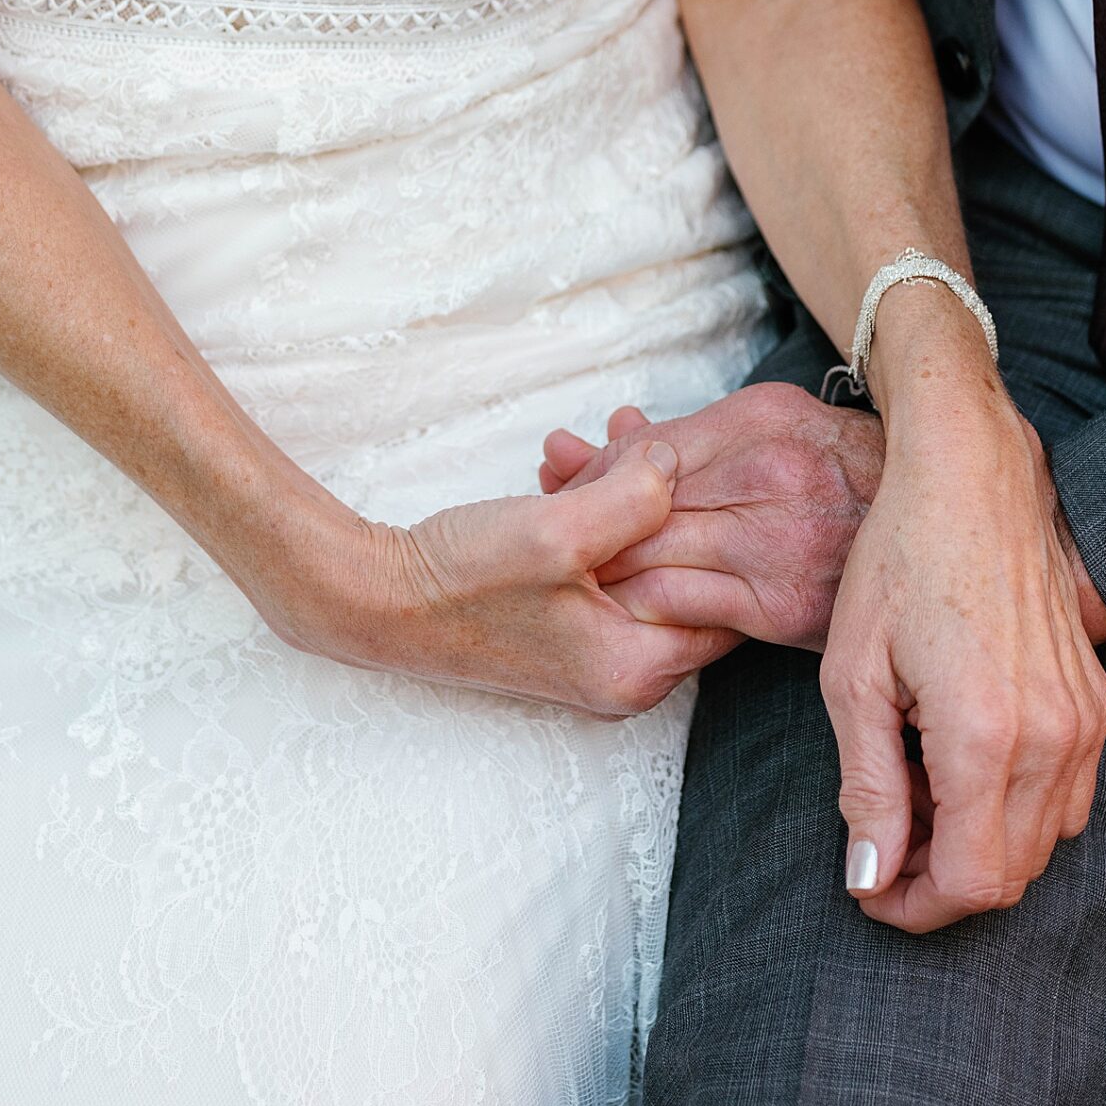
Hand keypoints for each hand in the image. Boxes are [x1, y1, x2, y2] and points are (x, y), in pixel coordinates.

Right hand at [308, 445, 741, 718]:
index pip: (729, 599)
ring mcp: (598, 654)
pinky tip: (572, 469)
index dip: (721, 522)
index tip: (711, 462)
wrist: (376, 602)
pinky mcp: (569, 631)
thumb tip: (680, 461)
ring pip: (646, 561)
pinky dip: (599, 518)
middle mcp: (628, 672)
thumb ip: (634, 497)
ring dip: (629, 497)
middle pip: (687, 573)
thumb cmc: (461, 579)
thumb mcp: (557, 531)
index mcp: (639, 664)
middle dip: (670, 496)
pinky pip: (610, 567)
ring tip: (608, 435)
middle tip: (644, 432)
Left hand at [537, 386, 884, 650]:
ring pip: (651, 550)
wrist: (949, 516)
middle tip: (544, 524)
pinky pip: (681, 603)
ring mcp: (775, 541)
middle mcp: (766, 474)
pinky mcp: (782, 605)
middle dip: (582, 515)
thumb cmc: (851, 472)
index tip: (560, 481)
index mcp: (761, 419)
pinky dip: (638, 603)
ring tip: (564, 568)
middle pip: (639, 498)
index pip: (645, 449)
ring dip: (599, 561)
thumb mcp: (776, 424)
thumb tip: (612, 428)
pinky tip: (617, 606)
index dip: (594, 472)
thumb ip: (692, 433)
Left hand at [822, 298, 1105, 935]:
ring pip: (1045, 843)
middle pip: (1012, 875)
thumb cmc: (901, 563)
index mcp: (986, 734)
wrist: (970, 482)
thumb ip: (867, 788)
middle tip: (881, 840)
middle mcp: (1054, 737)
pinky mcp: (1098, 704)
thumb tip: (871, 878)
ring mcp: (1087, 721)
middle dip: (941, 881)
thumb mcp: (854, 677)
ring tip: (913, 789)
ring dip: (979, 844)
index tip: (870, 885)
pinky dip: (1013, 807)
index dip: (916, 906)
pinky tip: (956, 760)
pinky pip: (1067, 797)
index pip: (974, 883)